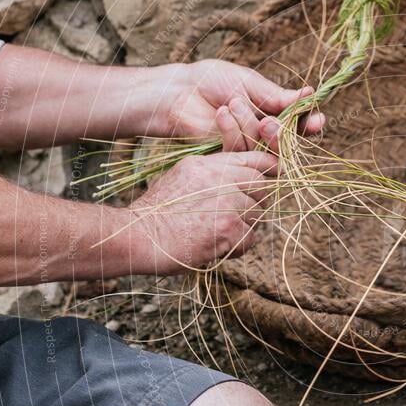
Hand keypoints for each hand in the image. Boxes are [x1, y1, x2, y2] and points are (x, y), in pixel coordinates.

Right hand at [126, 150, 277, 274]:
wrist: (139, 236)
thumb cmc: (156, 213)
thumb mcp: (180, 178)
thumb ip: (211, 175)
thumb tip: (238, 182)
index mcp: (207, 164)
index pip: (253, 159)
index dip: (266, 170)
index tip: (267, 182)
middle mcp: (220, 178)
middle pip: (262, 185)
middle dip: (257, 202)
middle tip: (238, 216)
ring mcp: (228, 202)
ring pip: (259, 212)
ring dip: (246, 226)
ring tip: (221, 233)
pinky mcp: (230, 227)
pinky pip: (252, 237)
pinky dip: (239, 246)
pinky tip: (219, 247)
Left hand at [151, 59, 325, 150]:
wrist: (177, 91)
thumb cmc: (211, 80)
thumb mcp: (248, 82)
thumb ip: (277, 95)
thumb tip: (308, 94)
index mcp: (273, 112)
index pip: (299, 124)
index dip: (309, 124)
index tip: (317, 119)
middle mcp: (263, 134)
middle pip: (288, 144)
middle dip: (283, 134)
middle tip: (270, 123)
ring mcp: (247, 148)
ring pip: (266, 150)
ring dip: (251, 126)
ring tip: (234, 103)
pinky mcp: (229, 159)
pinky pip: (243, 153)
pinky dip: (234, 131)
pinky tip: (221, 112)